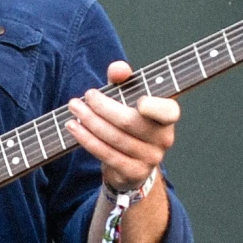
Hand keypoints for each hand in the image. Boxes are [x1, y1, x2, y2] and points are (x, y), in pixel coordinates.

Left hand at [66, 60, 178, 193]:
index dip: (155, 107)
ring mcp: (150, 158)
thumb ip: (123, 79)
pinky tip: (74, 128)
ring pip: (115, 138)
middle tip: (84, 98)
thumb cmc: (130, 120)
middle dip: (102, 108)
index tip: (139, 100)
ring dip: (90, 122)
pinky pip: (107, 154)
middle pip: (130, 122)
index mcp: (168, 117)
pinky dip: (87, 140)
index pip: (168, 111)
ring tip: (74, 109)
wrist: (131, 161)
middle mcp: (164, 139)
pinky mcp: (134, 173)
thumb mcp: (127, 96)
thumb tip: (118, 69)